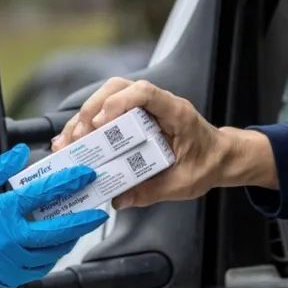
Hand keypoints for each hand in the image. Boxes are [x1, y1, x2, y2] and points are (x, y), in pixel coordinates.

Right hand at [0, 144, 108, 287]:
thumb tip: (19, 152)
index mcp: (1, 214)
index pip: (42, 194)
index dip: (68, 182)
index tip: (84, 175)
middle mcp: (12, 240)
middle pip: (59, 230)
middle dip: (83, 219)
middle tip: (99, 210)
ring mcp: (14, 262)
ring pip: (54, 251)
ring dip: (70, 238)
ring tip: (79, 225)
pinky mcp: (13, 277)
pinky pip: (42, 267)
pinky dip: (53, 254)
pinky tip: (56, 244)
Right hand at [52, 78, 276, 207]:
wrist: (220, 157)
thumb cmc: (207, 163)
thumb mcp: (183, 184)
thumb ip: (152, 192)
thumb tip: (119, 199)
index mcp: (176, 113)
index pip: (145, 92)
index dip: (119, 103)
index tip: (101, 124)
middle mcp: (158, 103)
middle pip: (117, 87)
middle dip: (91, 110)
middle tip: (78, 137)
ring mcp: (145, 107)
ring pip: (108, 95)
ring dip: (85, 116)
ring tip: (68, 141)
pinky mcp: (135, 116)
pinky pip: (108, 110)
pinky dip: (89, 124)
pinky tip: (73, 141)